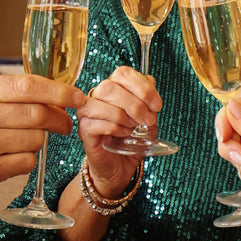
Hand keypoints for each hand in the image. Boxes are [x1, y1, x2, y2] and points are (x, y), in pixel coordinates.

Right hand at [0, 74, 80, 203]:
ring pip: (36, 139)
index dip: (59, 91)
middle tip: (66, 124)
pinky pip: (28, 162)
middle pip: (38, 114)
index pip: (29, 85)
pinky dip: (27, 161)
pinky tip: (11, 159)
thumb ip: (14, 94)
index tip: (78, 97)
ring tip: (21, 143)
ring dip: (38, 142)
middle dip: (59, 119)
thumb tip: (60, 94)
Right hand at [76, 66, 158, 193]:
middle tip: (148, 119)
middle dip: (135, 103)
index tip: (157, 105)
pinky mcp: (84, 130)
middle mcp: (97, 96)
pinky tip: (124, 134)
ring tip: (134, 127)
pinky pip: (96, 122)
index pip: (122, 72)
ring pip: (101, 102)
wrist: (120, 168)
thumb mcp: (147, 119)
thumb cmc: (131, 141)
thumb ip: (149, 101)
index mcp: (114, 88)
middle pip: (110, 86)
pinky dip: (115, 128)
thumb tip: (150, 83)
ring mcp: (88, 113)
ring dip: (124, 115)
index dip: (142, 86)